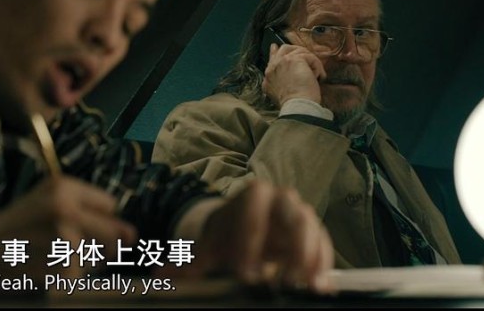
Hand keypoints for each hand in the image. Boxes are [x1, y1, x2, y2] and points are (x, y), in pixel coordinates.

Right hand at [0, 176, 136, 290]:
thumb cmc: (12, 228)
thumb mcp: (44, 200)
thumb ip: (87, 209)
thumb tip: (132, 235)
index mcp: (63, 186)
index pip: (110, 206)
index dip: (94, 219)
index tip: (66, 224)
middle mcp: (66, 208)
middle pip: (115, 233)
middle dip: (98, 243)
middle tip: (60, 245)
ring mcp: (64, 240)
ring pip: (102, 257)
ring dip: (85, 263)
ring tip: (49, 256)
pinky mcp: (61, 269)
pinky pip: (85, 277)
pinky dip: (71, 279)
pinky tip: (46, 270)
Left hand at [161, 180, 333, 292]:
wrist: (249, 230)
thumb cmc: (229, 236)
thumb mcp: (211, 247)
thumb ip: (189, 263)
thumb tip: (159, 277)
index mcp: (252, 195)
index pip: (251, 211)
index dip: (248, 241)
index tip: (244, 273)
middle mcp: (281, 199)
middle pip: (291, 215)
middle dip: (289, 248)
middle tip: (281, 280)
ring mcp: (302, 214)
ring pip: (312, 229)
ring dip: (310, 258)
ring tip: (303, 286)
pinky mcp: (317, 234)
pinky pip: (324, 246)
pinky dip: (323, 266)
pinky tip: (319, 287)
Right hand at [262, 43, 326, 105]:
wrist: (296, 105)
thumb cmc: (291, 104)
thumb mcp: (276, 93)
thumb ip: (276, 82)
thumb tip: (282, 77)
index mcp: (269, 75)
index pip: (272, 58)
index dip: (275, 52)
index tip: (275, 47)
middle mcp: (274, 66)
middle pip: (284, 49)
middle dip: (296, 50)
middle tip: (306, 56)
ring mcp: (283, 61)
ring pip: (300, 51)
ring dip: (311, 62)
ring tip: (316, 75)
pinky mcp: (295, 59)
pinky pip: (310, 57)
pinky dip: (317, 67)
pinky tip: (320, 77)